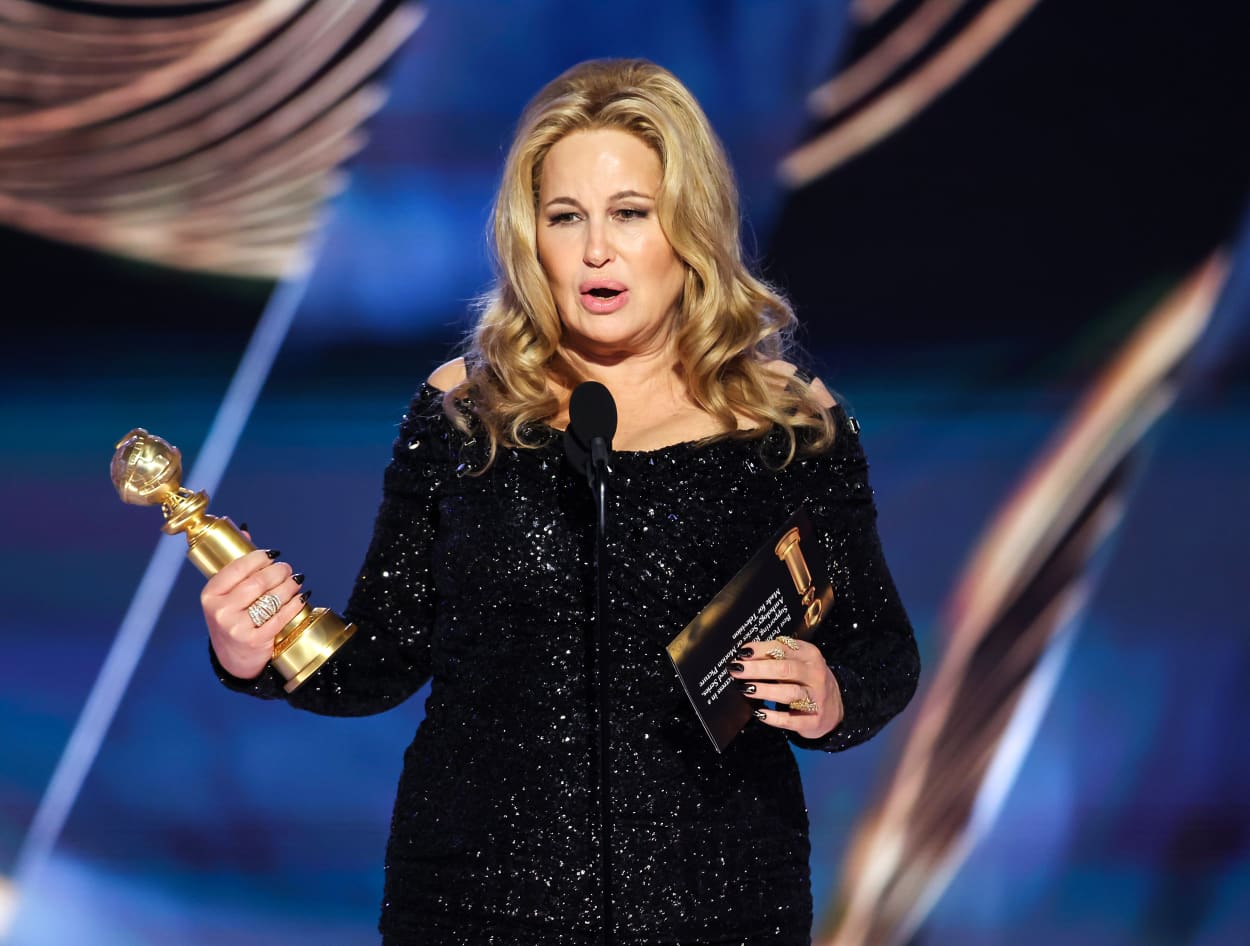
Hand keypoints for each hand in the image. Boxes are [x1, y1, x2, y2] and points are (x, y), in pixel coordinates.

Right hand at [201, 546, 304, 679]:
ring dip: (289, 585)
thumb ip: (235, 565)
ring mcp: (236, 627)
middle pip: (258, 582)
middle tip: (288, 568)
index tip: (272, 555)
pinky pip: (280, 617)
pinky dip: (294, 604)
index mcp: (210, 594)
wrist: (233, 658)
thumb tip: (245, 532)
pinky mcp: (254, 641)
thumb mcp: (225, 595)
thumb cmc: (232, 618)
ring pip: (271, 598)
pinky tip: (301, 597)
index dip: (259, 558)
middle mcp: (220, 610)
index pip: (237, 567)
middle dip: (278, 571)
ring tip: (296, 580)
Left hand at [729, 636, 843, 738]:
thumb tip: (745, 654)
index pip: (783, 648)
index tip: (743, 653)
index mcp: (810, 655)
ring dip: (765, 690)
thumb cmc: (808, 681)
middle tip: (737, 670)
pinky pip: (790, 719)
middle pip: (785, 669)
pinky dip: (774, 717)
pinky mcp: (812, 720)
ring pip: (789, 692)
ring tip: (745, 688)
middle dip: (758, 669)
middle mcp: (815, 675)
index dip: (761, 649)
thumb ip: (777, 656)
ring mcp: (816, 698)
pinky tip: (760, 713)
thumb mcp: (800, 662)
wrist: (834, 710)